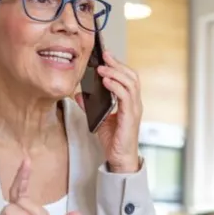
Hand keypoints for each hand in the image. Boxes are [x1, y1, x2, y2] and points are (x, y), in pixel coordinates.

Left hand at [77, 51, 142, 173]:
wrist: (120, 159)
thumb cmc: (113, 140)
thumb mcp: (98, 119)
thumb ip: (90, 106)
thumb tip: (78, 94)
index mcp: (129, 102)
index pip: (128, 77)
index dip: (118, 65)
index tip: (105, 55)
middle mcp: (134, 103)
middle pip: (131, 76)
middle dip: (118, 64)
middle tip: (104, 55)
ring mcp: (134, 109)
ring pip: (130, 83)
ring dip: (115, 73)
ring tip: (102, 68)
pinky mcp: (130, 117)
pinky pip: (125, 97)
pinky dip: (116, 86)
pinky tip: (106, 82)